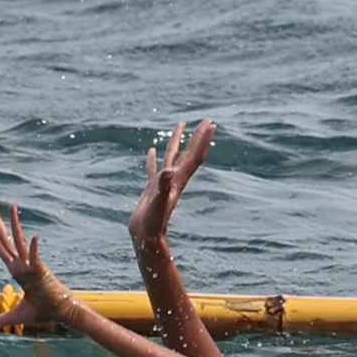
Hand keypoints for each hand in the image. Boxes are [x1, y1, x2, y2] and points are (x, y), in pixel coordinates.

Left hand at [0, 201, 73, 331]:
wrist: (62, 313)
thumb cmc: (44, 311)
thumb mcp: (18, 315)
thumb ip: (2, 319)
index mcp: (16, 269)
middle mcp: (22, 263)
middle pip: (6, 237)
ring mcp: (31, 265)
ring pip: (19, 241)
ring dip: (15, 223)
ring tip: (11, 205)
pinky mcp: (41, 272)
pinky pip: (35, 258)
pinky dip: (34, 248)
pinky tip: (34, 236)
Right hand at [132, 120, 215, 249]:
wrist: (145, 236)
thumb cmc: (153, 222)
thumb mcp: (159, 203)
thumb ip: (164, 187)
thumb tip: (168, 172)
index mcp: (179, 179)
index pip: (195, 156)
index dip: (203, 140)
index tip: (211, 124)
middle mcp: (174, 178)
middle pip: (189, 152)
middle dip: (198, 136)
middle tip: (208, 120)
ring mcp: (163, 182)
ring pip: (172, 155)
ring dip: (178, 140)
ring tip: (181, 125)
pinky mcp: (152, 187)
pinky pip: (153, 168)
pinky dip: (152, 158)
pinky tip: (151, 150)